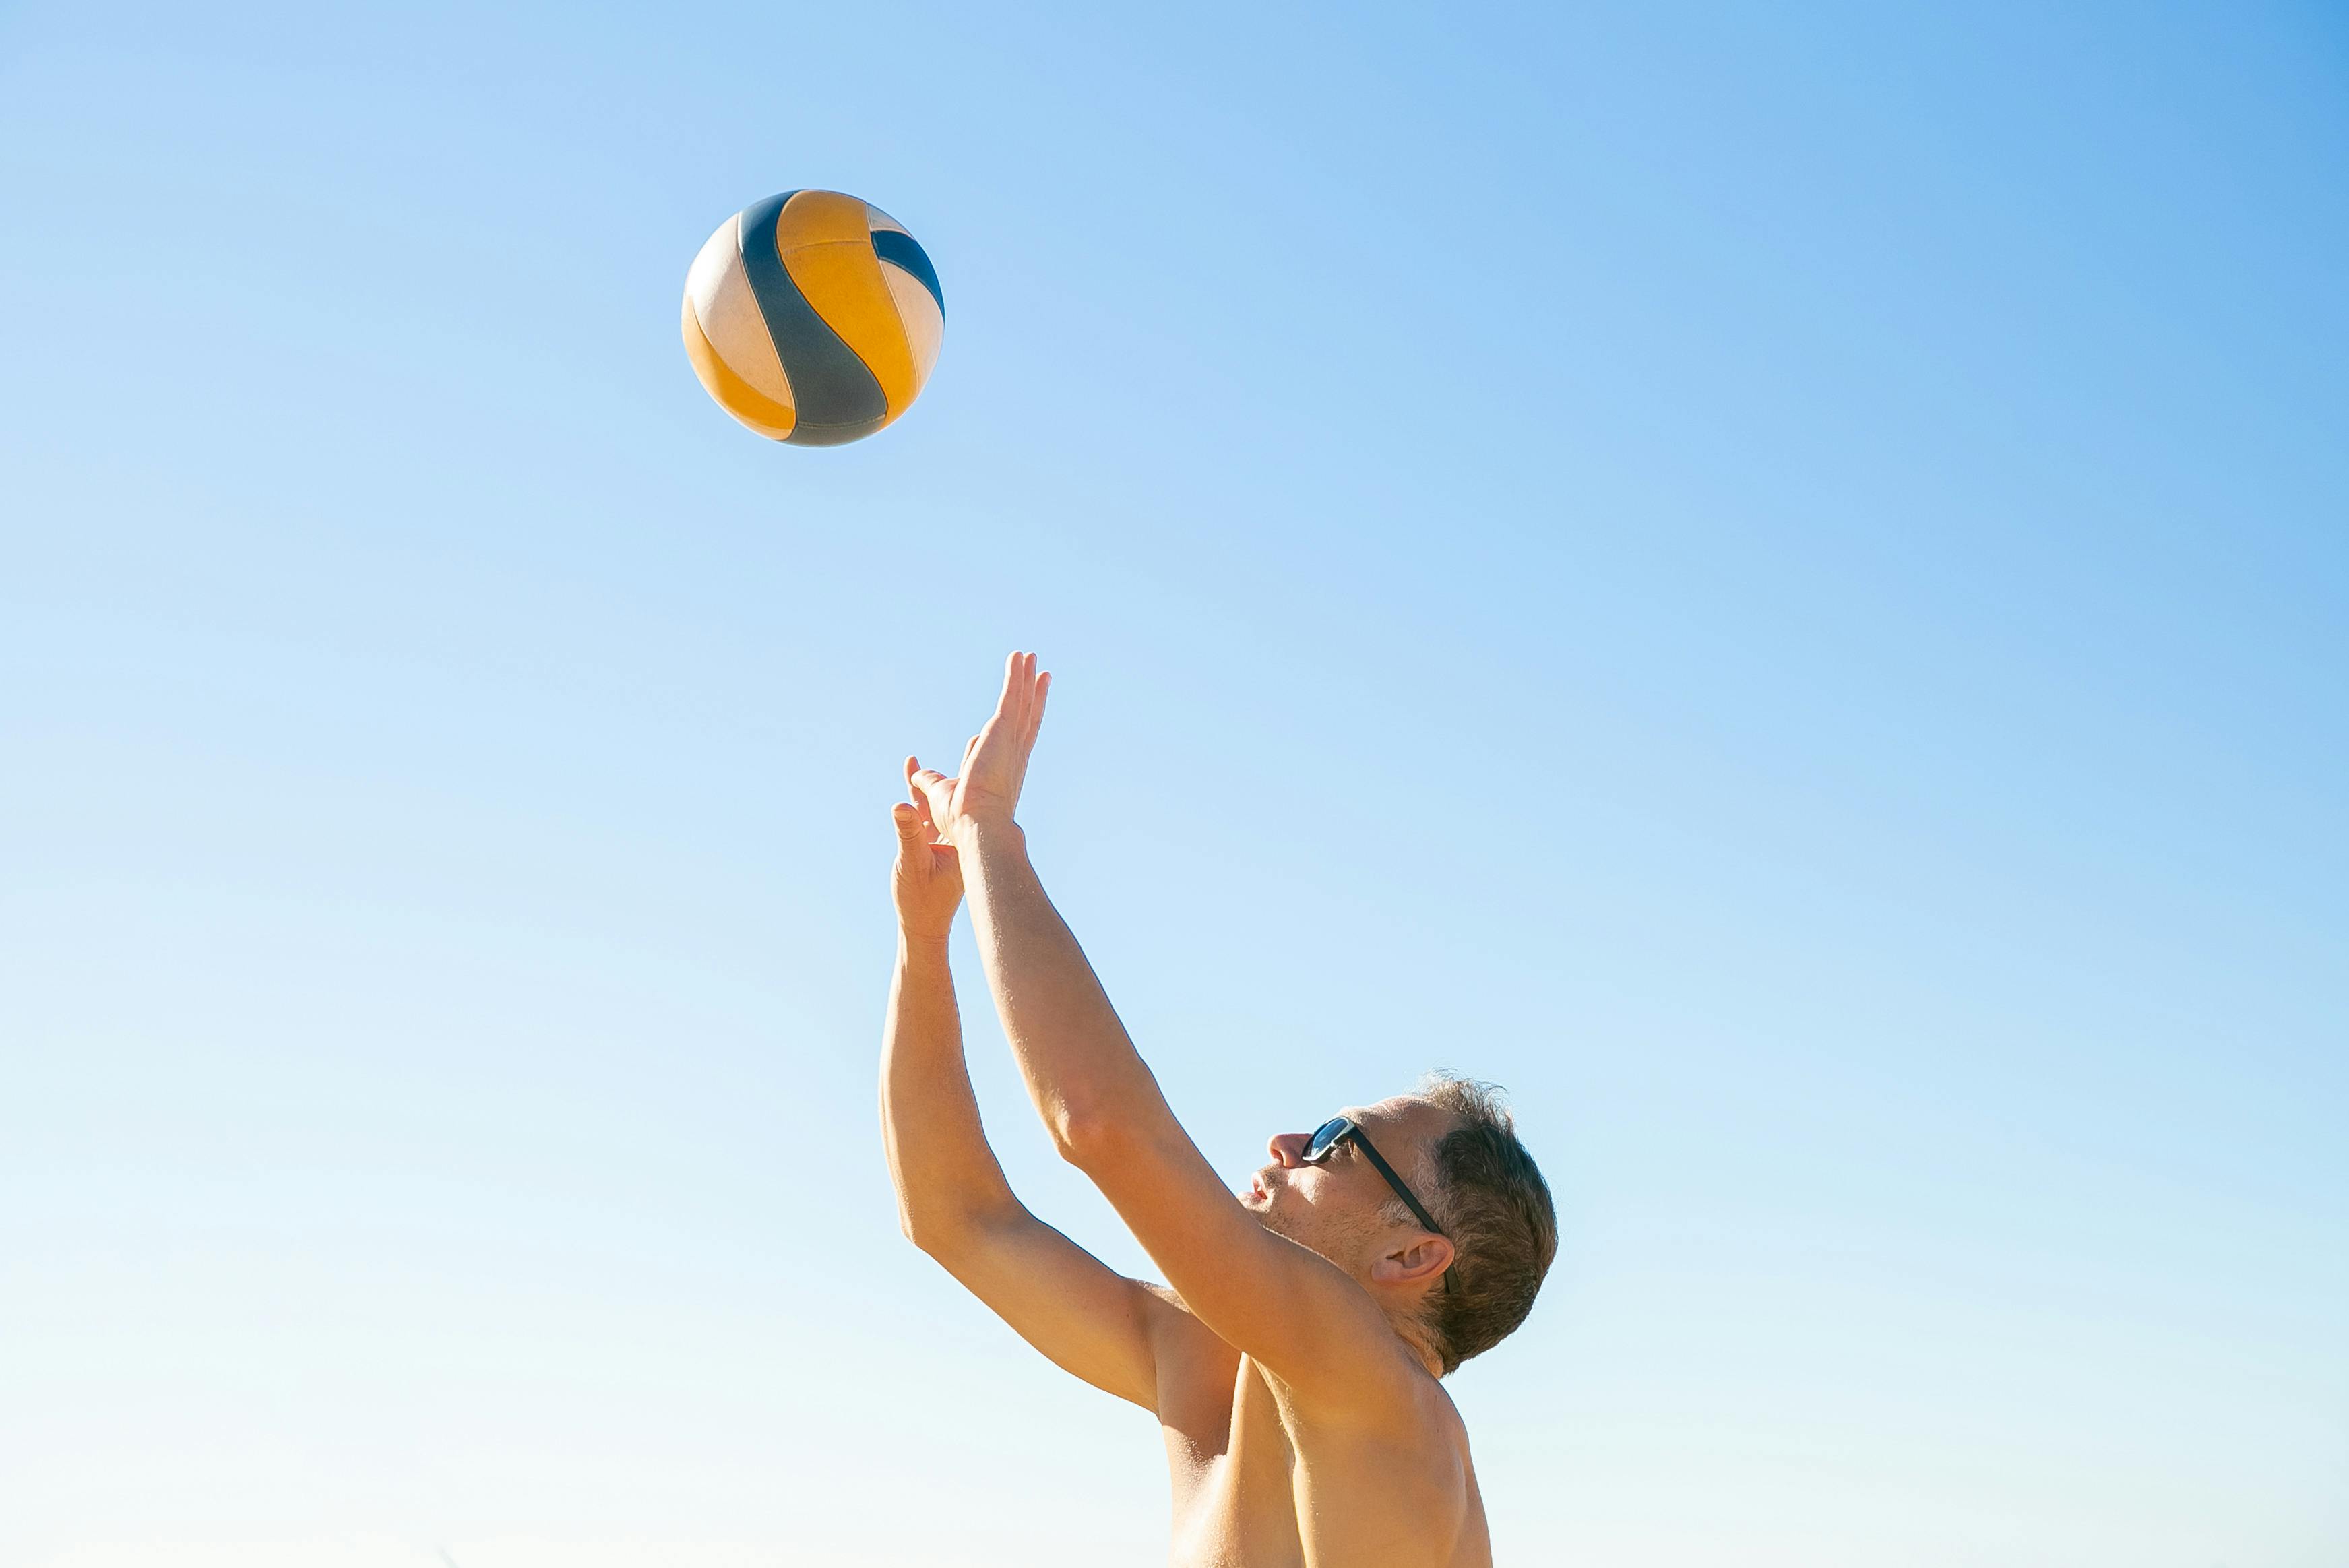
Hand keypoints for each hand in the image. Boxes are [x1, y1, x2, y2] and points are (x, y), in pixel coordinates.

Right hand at [891, 755, 963, 941]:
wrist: (922, 927)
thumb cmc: (920, 902)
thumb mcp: (910, 865)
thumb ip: (907, 834)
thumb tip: (901, 806)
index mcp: (964, 839)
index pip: (969, 799)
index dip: (970, 773)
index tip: (976, 747)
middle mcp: (961, 836)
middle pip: (964, 795)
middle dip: (964, 767)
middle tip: (976, 738)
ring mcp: (947, 839)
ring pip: (941, 803)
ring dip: (932, 782)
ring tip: (918, 761)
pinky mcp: (933, 844)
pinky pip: (926, 814)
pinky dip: (918, 798)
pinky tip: (909, 782)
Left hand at [908, 651, 1050, 842]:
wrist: (978, 826)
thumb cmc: (962, 821)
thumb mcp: (940, 794)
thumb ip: (931, 781)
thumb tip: (917, 775)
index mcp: (1005, 769)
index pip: (1016, 738)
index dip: (1023, 720)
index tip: (1026, 705)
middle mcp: (1015, 754)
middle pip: (1027, 716)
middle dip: (1034, 694)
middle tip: (1041, 673)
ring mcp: (1011, 741)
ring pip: (1022, 703)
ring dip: (1026, 678)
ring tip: (1031, 656)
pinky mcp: (1002, 731)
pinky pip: (1010, 697)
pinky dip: (1015, 676)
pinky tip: (1017, 658)